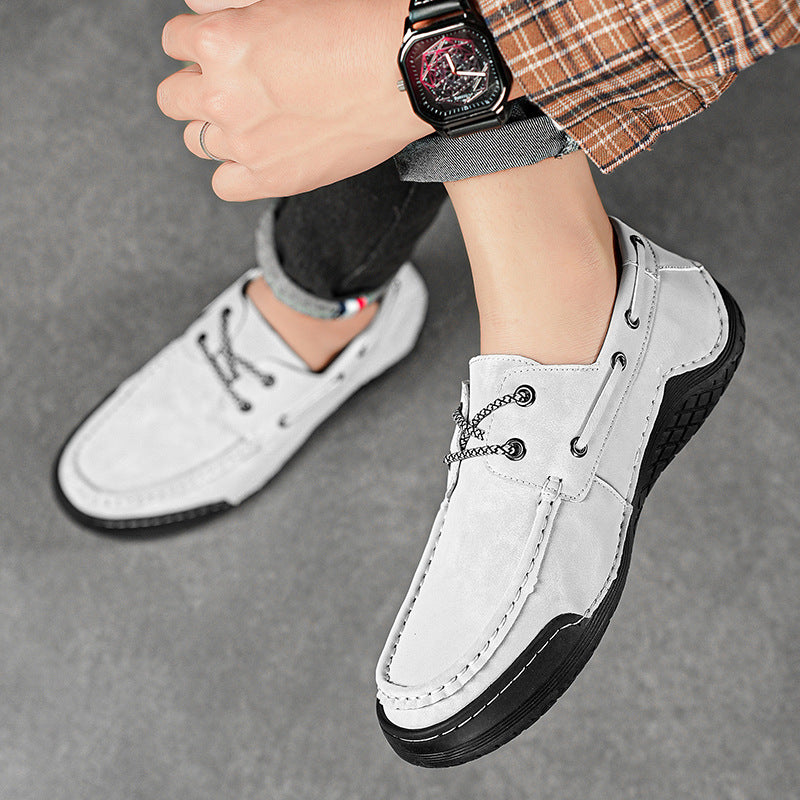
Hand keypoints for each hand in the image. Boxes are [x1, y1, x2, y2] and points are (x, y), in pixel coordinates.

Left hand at [158, 0, 433, 199]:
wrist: (408, 74)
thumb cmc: (359, 25)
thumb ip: (230, 6)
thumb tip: (200, 12)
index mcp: (220, 41)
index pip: (174, 41)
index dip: (199, 43)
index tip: (223, 50)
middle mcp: (224, 95)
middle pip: (174, 96)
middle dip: (198, 85)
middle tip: (235, 84)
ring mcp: (245, 142)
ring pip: (195, 140)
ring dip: (213, 127)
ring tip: (250, 118)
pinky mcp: (272, 178)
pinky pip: (223, 183)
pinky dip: (233, 170)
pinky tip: (256, 153)